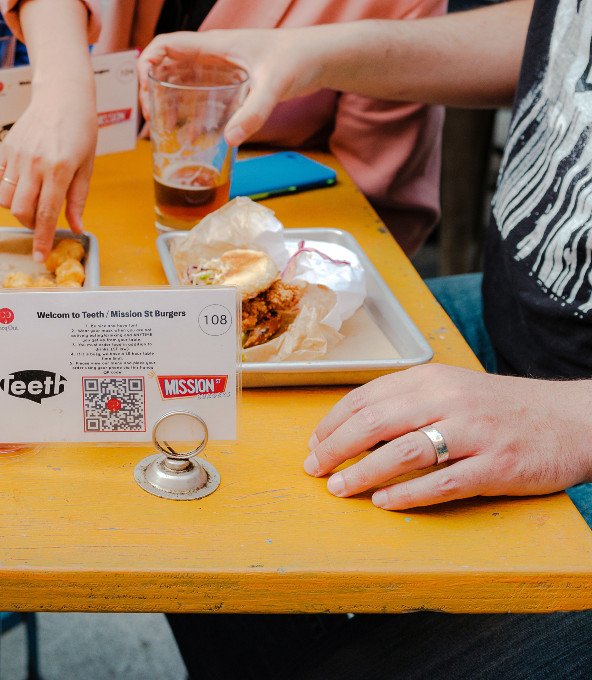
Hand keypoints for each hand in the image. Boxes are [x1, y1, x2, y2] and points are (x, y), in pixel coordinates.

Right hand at [0, 91, 95, 260]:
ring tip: (32, 197)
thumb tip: (76, 228)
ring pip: (4, 199)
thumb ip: (78, 199)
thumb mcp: (87, 165)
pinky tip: (21, 180)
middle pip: (20, 211)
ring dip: (16, 207)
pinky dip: (6, 188)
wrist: (61, 95)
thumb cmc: (80, 129)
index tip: (39, 258)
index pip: (47, 215)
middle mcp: (34, 164)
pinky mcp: (4, 149)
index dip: (42, 240)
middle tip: (42, 218)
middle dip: (30, 224)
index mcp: (59, 170)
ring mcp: (16, 156)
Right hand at [138, 27, 325, 145]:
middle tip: (153, 119)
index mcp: (213, 45)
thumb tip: (230, 140)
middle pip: (164, 65)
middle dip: (150, 90)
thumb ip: (254, 112)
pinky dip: (186, 109)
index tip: (145, 91)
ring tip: (163, 129)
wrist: (321, 56)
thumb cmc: (298, 58)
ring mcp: (218, 67)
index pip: (164, 45)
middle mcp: (210, 54)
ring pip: (178, 80)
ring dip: (165, 101)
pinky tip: (189, 134)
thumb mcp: (275, 85)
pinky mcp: (228, 80)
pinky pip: (196, 92)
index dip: (146, 64)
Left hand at [303, 364, 591, 510]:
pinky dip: (406, 494)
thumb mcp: (452, 389)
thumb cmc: (502, 408)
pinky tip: (383, 502)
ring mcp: (472, 434)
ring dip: (362, 473)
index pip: (366, 397)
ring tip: (339, 488)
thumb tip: (352, 428)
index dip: (333, 422)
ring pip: (401, 453)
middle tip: (314, 469)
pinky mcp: (495, 466)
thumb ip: (407, 402)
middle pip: (374, 423)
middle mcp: (448, 400)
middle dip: (335, 448)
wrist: (572, 420)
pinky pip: (441, 483)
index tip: (314, 443)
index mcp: (431, 379)